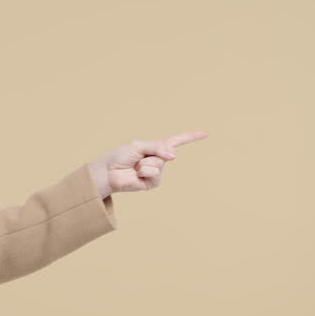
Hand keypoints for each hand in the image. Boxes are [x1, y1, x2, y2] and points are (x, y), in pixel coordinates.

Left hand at [88, 130, 208, 195]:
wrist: (109, 173)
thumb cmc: (120, 157)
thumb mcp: (138, 146)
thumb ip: (157, 148)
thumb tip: (174, 156)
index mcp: (155, 147)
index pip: (176, 141)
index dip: (191, 137)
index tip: (205, 133)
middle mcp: (158, 159)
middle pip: (166, 152)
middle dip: (151, 152)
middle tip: (137, 157)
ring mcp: (157, 171)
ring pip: (159, 164)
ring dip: (145, 163)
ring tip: (135, 166)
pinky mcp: (153, 182)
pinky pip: (154, 173)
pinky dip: (144, 172)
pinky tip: (137, 174)